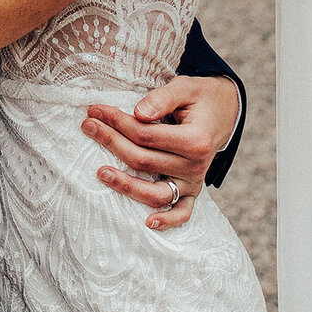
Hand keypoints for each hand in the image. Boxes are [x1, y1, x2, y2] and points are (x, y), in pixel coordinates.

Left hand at [84, 73, 239, 231]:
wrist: (224, 112)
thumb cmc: (200, 98)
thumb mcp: (185, 88)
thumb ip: (162, 99)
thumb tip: (138, 114)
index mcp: (195, 140)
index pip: (146, 135)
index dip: (118, 123)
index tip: (95, 111)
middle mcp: (196, 166)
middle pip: (144, 161)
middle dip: (111, 142)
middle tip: (87, 126)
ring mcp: (194, 182)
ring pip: (156, 192)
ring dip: (126, 185)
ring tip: (100, 173)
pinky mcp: (192, 191)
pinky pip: (182, 212)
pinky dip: (168, 221)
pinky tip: (148, 223)